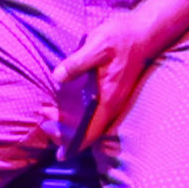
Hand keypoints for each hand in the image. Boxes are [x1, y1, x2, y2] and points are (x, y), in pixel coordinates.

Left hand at [59, 4, 177, 153]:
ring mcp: (112, 99)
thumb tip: (58, 77)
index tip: (60, 155)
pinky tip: (64, 105)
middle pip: (88, 129)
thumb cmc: (121, 38)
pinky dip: (76, 113)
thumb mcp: (98, 45)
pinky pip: (93, 111)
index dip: (75, 145)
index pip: (91, 130)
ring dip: (69, 121)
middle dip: (64, 131)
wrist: (144, 32)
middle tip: (44, 124)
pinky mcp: (111, 92)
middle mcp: (112, 103)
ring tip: (47, 114)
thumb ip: (77, 62)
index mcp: (108, 98)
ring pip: (89, 120)